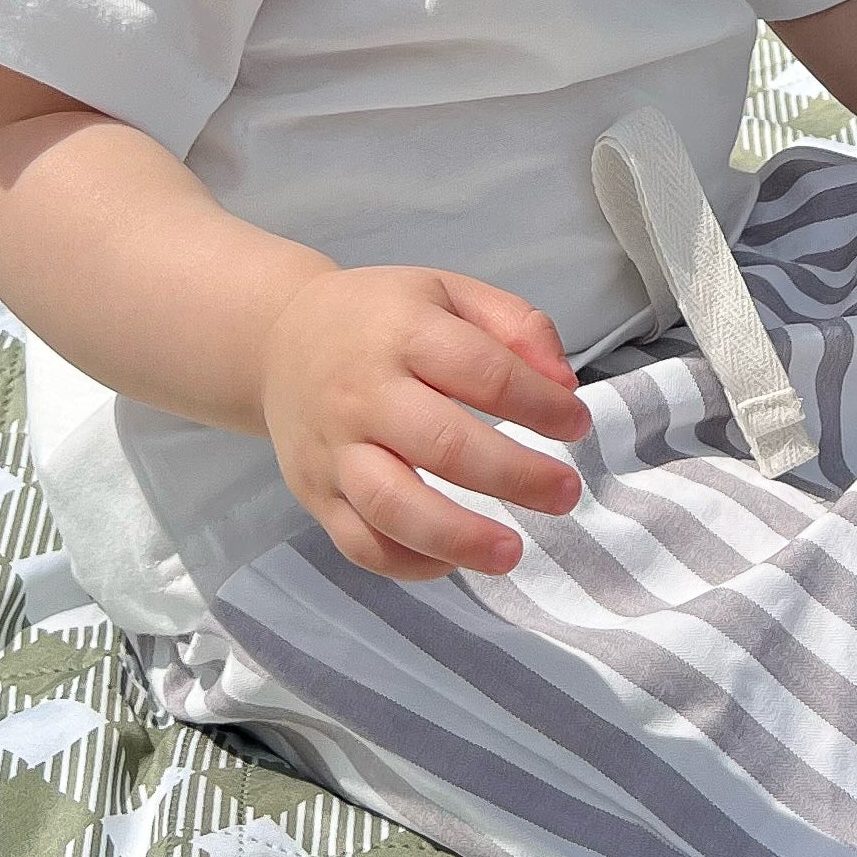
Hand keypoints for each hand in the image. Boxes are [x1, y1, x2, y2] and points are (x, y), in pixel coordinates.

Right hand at [260, 267, 589, 578]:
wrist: (279, 340)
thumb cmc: (383, 318)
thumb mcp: (450, 293)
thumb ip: (517, 326)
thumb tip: (564, 385)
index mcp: (403, 332)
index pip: (482, 371)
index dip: (539, 403)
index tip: (577, 424)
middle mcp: (362, 393)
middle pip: (442, 445)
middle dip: (514, 476)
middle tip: (566, 493)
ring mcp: (333, 449)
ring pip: (392, 506)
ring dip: (459, 537)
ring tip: (512, 553)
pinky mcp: (314, 494)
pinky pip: (360, 543)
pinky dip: (409, 563)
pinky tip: (454, 560)